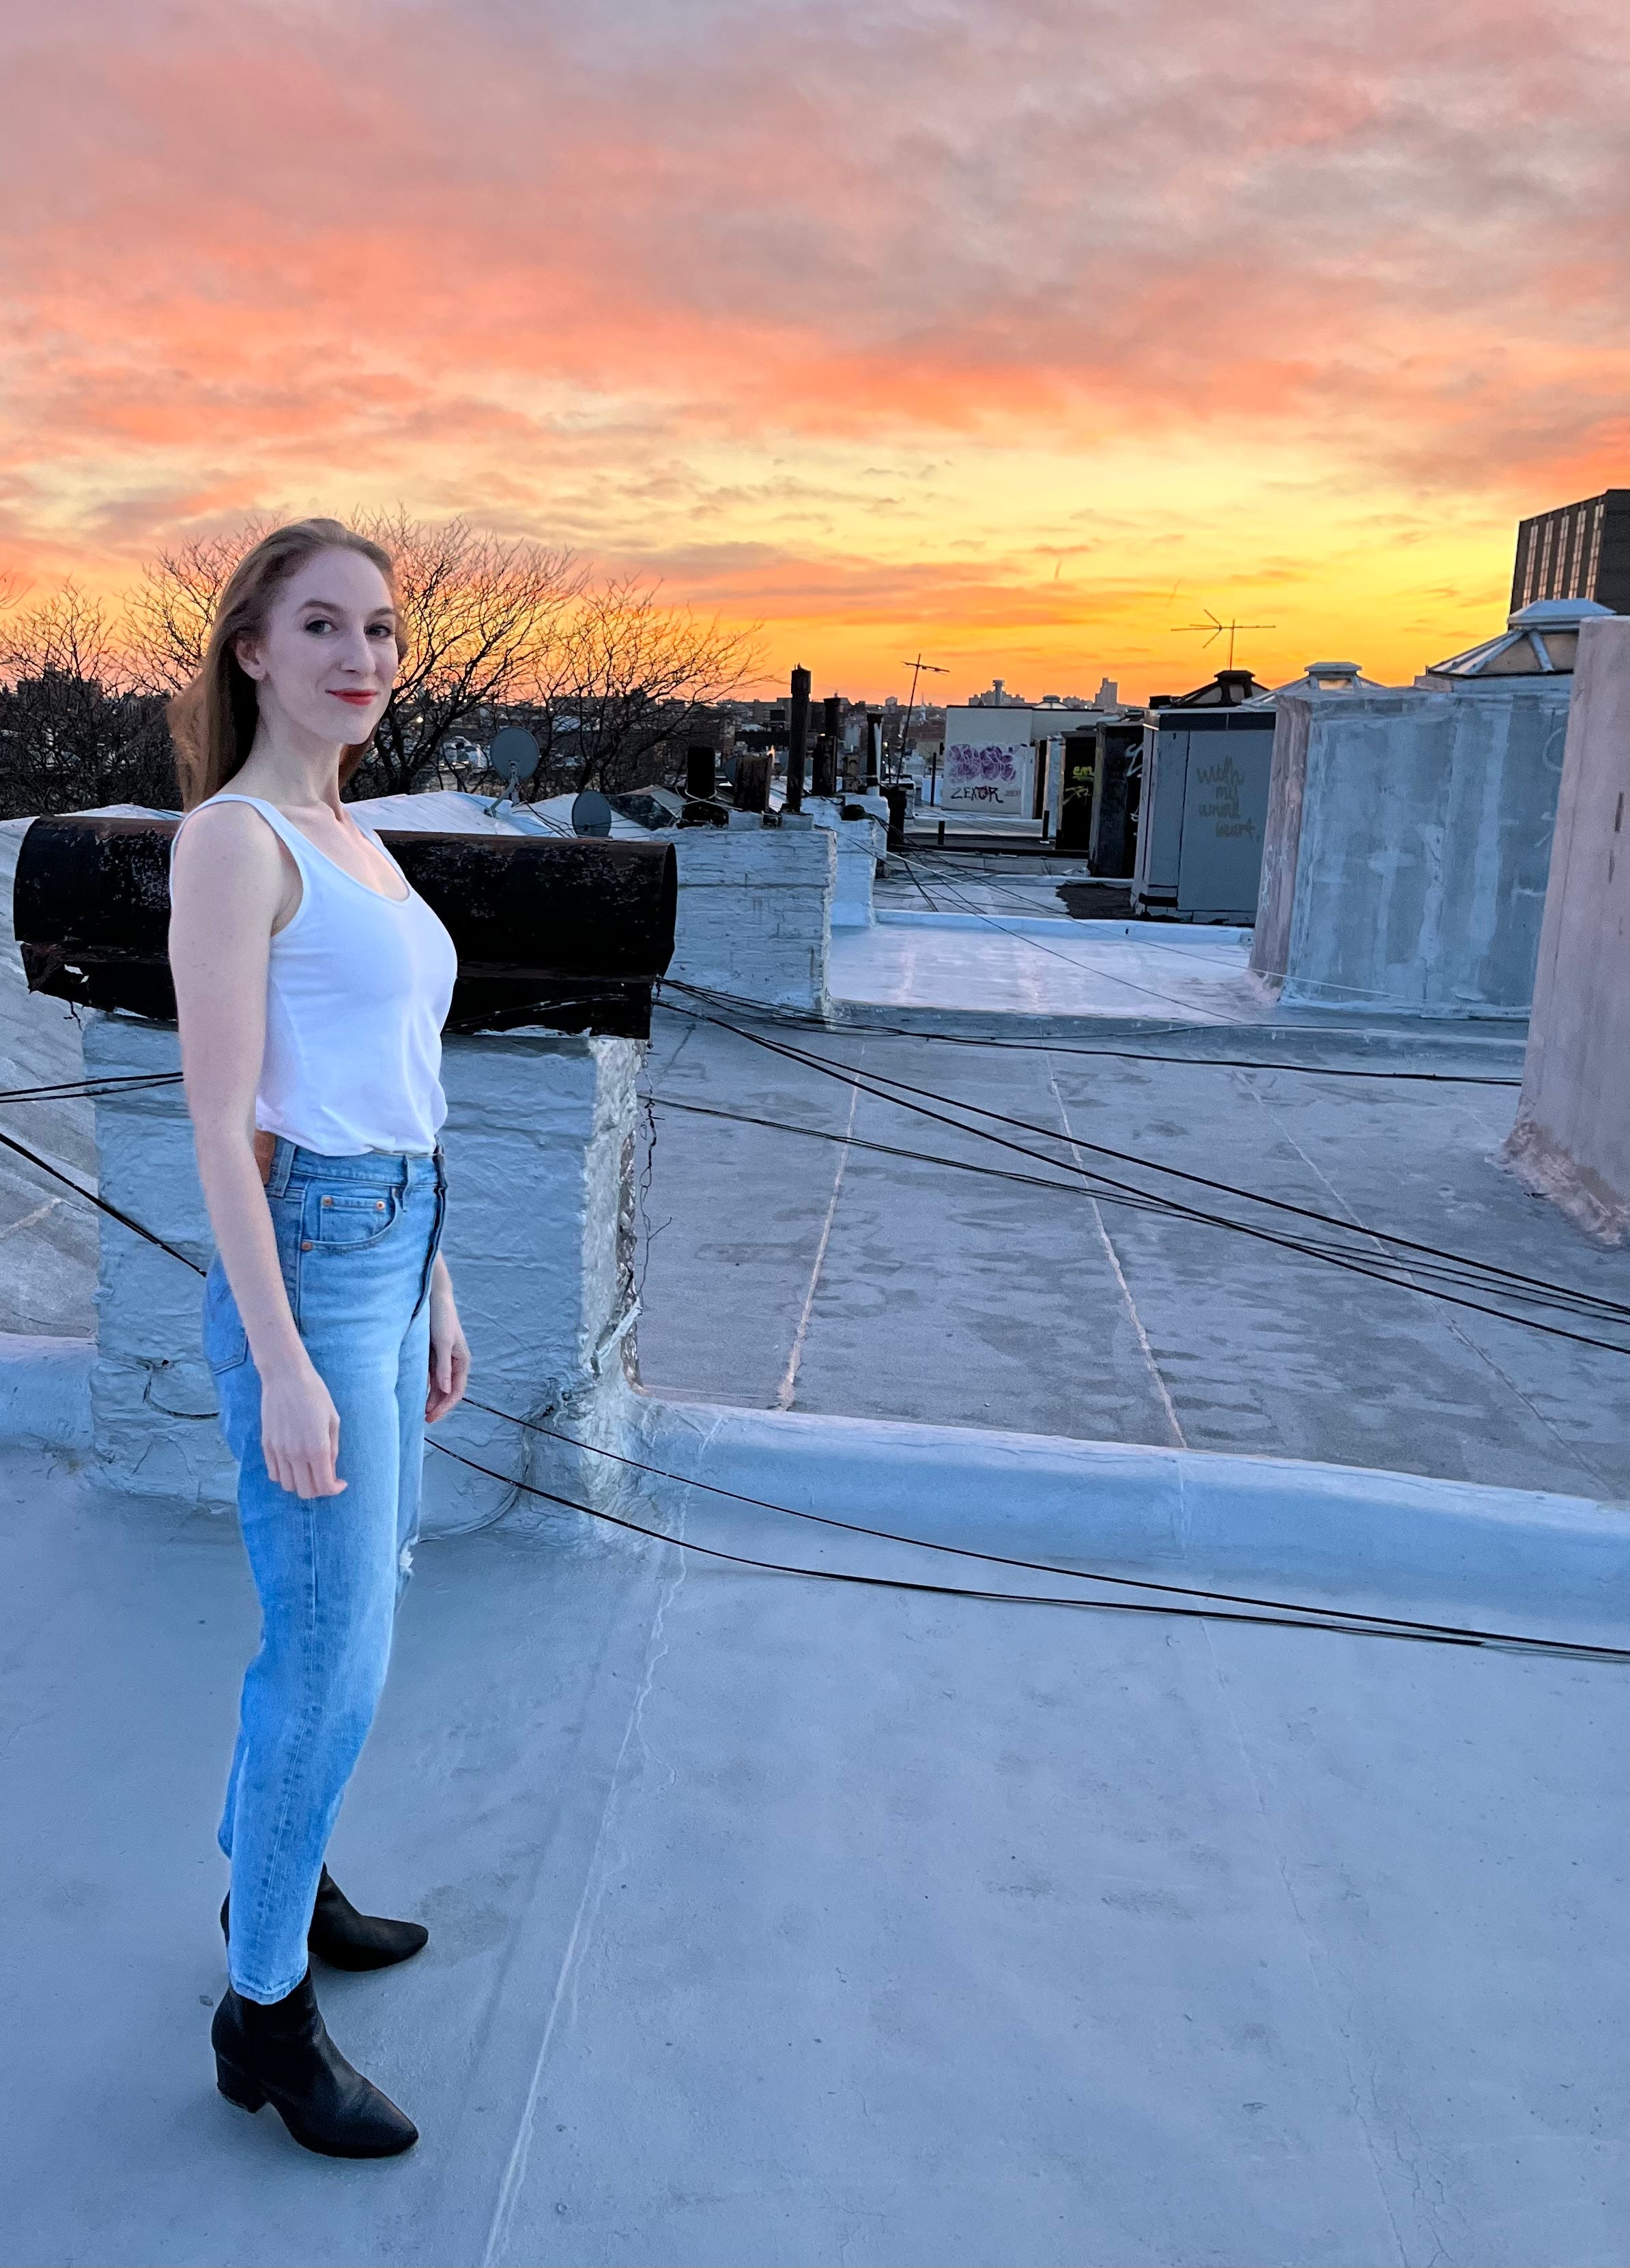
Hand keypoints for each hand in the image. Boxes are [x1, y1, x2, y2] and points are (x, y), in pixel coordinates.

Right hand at [260, 1356, 345, 1499]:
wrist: (285, 1377)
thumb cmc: (315, 1394)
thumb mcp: (333, 1419)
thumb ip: (333, 1448)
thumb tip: (331, 1469)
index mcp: (317, 1448)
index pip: (324, 1486)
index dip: (334, 1489)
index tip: (340, 1482)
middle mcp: (296, 1454)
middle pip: (305, 1491)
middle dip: (319, 1489)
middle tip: (325, 1477)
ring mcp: (278, 1451)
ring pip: (287, 1486)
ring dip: (301, 1483)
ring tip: (309, 1470)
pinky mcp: (266, 1445)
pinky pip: (273, 1473)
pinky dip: (285, 1475)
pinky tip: (294, 1464)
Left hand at [426, 1263, 468, 1422]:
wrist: (432, 1296)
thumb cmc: (441, 1317)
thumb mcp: (442, 1343)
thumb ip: (443, 1367)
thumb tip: (445, 1391)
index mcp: (461, 1361)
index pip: (456, 1391)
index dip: (445, 1407)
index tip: (431, 1417)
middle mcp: (453, 1362)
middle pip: (447, 1392)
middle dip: (437, 1406)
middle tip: (423, 1420)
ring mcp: (442, 1359)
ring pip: (437, 1386)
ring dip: (430, 1399)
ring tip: (417, 1412)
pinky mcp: (432, 1354)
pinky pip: (429, 1376)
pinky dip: (424, 1387)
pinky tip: (414, 1395)